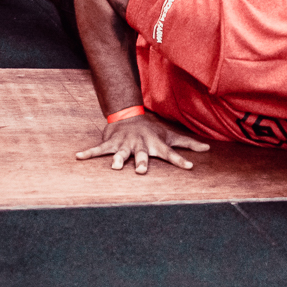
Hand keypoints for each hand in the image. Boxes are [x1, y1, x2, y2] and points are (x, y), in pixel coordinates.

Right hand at [76, 113, 210, 173]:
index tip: (190, 167)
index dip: (180, 161)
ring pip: (120, 153)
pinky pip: (98, 149)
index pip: (171, 154)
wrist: (130, 115)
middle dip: (140, 162)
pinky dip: (88, 153)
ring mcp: (125, 144)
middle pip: (141, 155)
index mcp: (156, 145)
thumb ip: (189, 144)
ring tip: (114, 167)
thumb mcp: (171, 136)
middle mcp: (141, 145)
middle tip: (140, 171)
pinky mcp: (111, 142)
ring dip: (117, 159)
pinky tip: (78, 157)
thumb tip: (208, 148)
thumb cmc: (153, 130)